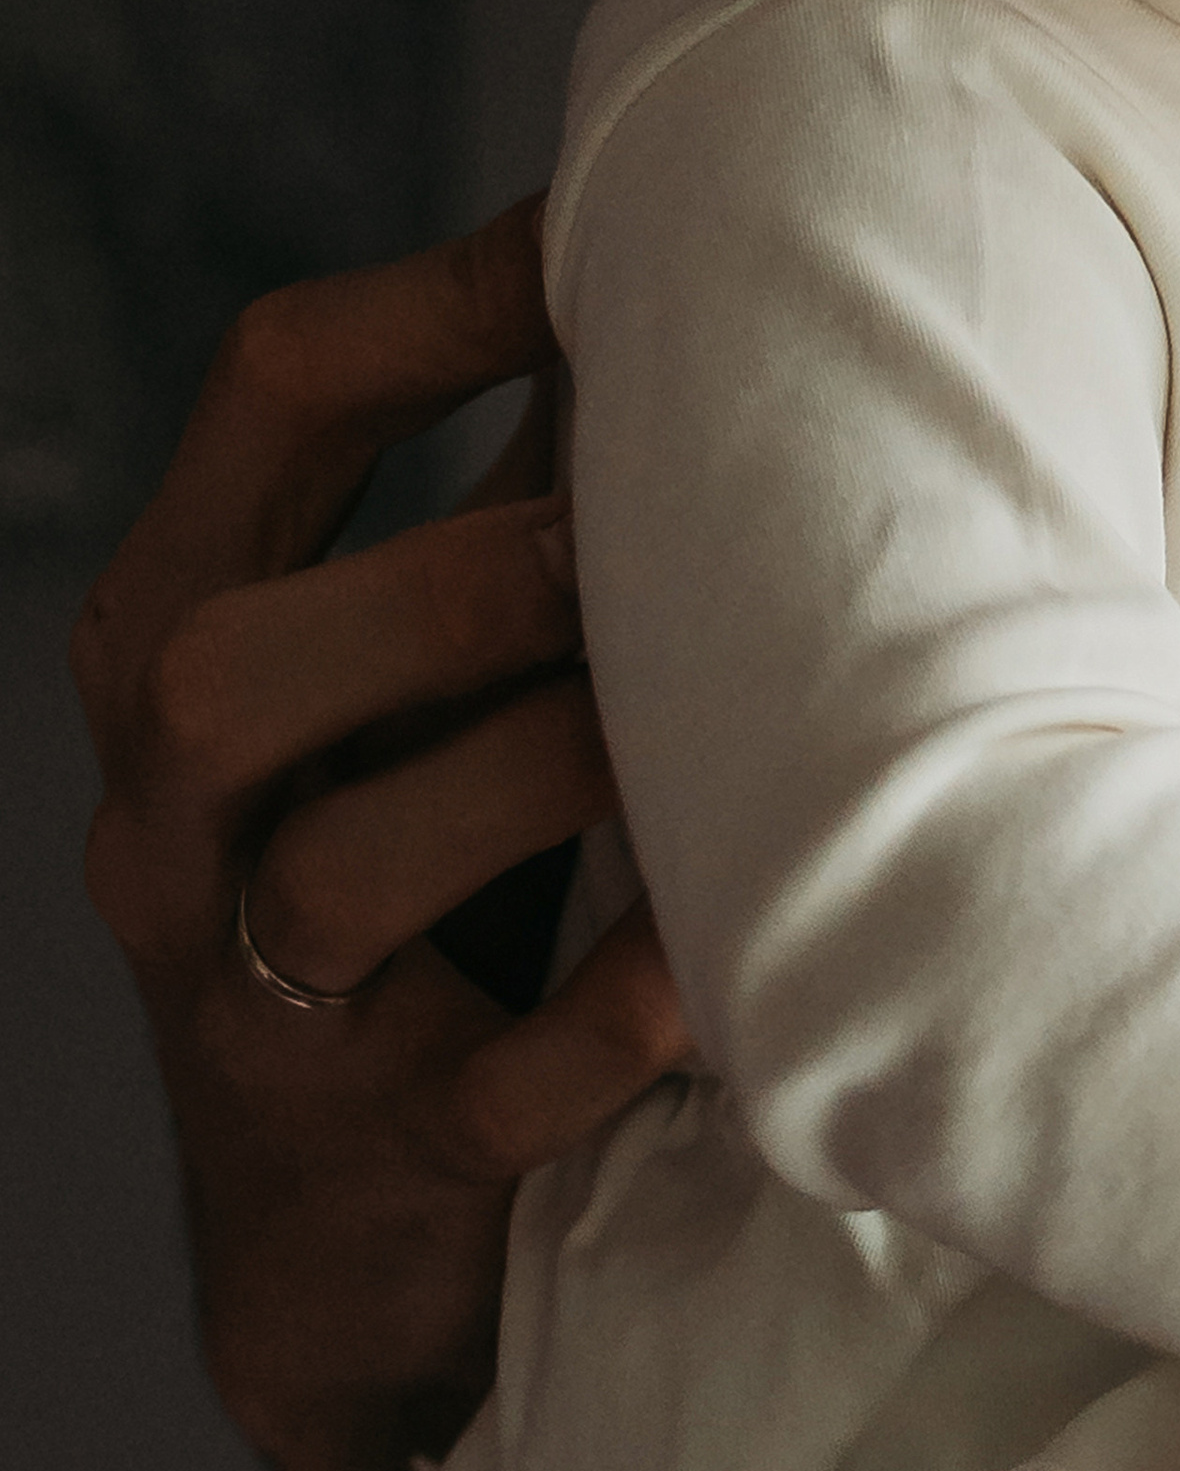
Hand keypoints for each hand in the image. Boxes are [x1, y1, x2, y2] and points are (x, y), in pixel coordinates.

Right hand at [73, 198, 690, 1470]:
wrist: (347, 1220)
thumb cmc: (418, 838)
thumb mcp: (424, 650)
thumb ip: (532, 474)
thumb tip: (703, 256)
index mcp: (188, 619)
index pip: (268, 393)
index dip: (443, 300)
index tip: (606, 250)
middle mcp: (173, 813)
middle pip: (217, 663)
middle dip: (439, 580)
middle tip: (614, 537)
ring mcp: (253, 999)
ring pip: (337, 875)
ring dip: (537, 774)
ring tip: (689, 730)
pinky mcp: (372, 1155)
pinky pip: (484, 1088)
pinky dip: (609, 1018)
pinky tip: (715, 958)